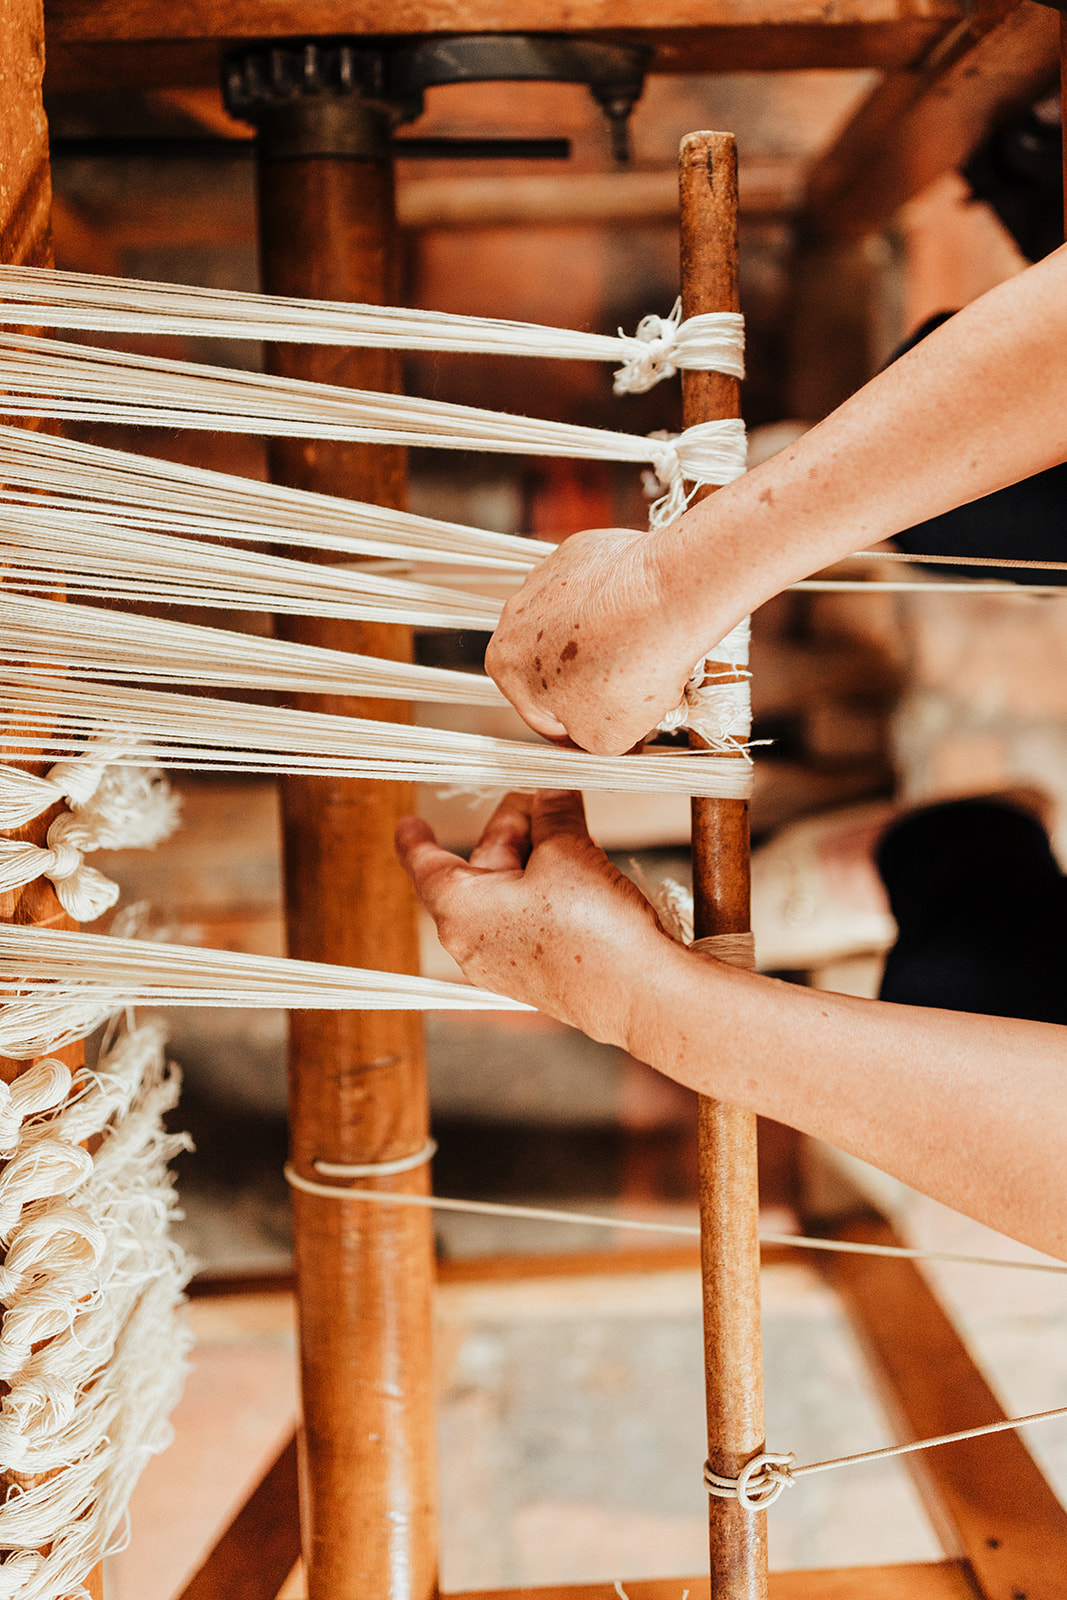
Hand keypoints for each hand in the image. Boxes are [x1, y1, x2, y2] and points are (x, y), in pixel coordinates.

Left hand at [395, 790, 682, 1046]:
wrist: (638, 994)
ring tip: (572, 828)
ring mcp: (503, 962)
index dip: (418, 838)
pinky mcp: (535, 973)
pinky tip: (579, 869)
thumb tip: (550, 790)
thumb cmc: (592, 929)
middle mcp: (472, 941)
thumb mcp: (569, 851)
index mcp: (460, 910)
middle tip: (547, 797)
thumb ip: (553, 813)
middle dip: (512, 829)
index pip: (426, 864)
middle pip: (479, 867)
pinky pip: (526, 918)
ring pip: (506, 891)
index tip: (411, 822)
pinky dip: (544, 887)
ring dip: (534, 855)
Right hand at [485, 527, 708, 754]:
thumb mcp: (604, 740)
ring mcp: (546, 577)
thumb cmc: (630, 671)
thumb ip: (586, 741)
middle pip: (553, 665)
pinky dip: (616, 605)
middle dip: (589, 683)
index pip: (541, 714)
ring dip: (601, 643)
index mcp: (505, 667)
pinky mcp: (579, 551)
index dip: (579, 730)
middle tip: (632, 694)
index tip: (609, 730)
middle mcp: (513, 617)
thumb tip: (595, 731)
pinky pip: (595, 589)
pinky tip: (645, 620)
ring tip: (644, 655)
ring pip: (573, 626)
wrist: (667, 601)